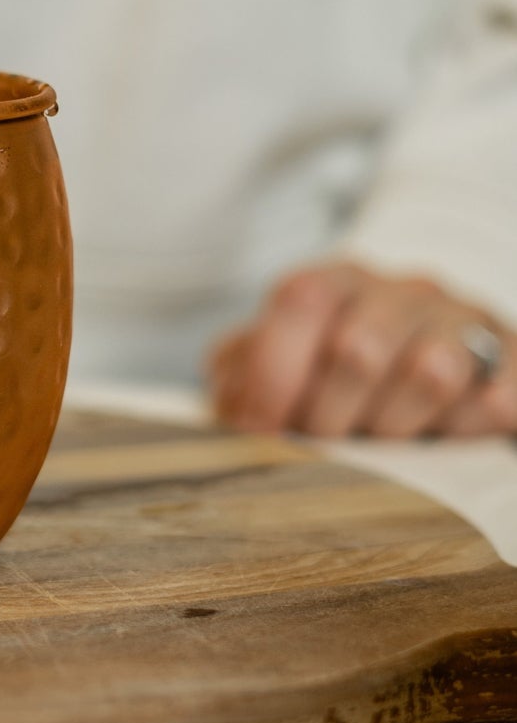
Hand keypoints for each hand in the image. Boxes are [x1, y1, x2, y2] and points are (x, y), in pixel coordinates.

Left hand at [209, 262, 516, 438]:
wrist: (423, 349)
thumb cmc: (329, 366)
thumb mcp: (274, 359)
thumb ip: (239, 372)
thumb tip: (234, 407)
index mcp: (336, 280)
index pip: (302, 298)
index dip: (275, 370)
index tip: (260, 426)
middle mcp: (402, 290)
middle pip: (359, 348)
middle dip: (328, 416)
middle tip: (320, 442)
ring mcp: (462, 321)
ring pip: (431, 371)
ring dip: (394, 426)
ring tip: (378, 441)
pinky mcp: (509, 359)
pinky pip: (498, 392)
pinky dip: (476, 417)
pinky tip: (453, 432)